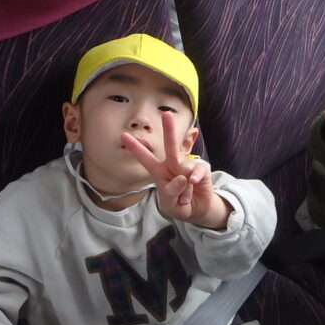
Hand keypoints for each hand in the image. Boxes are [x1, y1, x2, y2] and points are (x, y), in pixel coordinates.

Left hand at [122, 112, 230, 228]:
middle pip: (170, 146)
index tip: (124, 136)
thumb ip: (171, 193)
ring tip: (184, 199)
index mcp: (159, 172)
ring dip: (184, 186)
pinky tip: (194, 184)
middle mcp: (172, 165)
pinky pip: (197, 170)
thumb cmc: (178, 204)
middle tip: (167, 114)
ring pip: (184, 165)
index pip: (146, 159)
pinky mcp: (201, 170)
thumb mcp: (169, 204)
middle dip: (169, 130)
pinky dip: (195, 178)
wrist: (197, 210)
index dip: (136, 148)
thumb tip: (182, 177)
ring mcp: (187, 166)